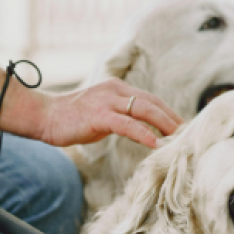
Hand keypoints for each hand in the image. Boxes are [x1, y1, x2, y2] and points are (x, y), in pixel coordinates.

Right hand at [26, 79, 182, 148]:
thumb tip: (141, 132)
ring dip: (165, 124)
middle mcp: (116, 90)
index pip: (150, 99)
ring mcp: (108, 101)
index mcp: (117, 89)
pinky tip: (155, 144)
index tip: (182, 127)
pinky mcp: (99, 115)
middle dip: (173, 118)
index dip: (169, 112)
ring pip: (145, 110)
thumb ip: (121, 119)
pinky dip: (143, 133)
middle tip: (189, 133)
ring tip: (179, 138)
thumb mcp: (101, 116)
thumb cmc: (71, 119)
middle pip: (153, 103)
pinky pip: (127, 124)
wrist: (44, 116)